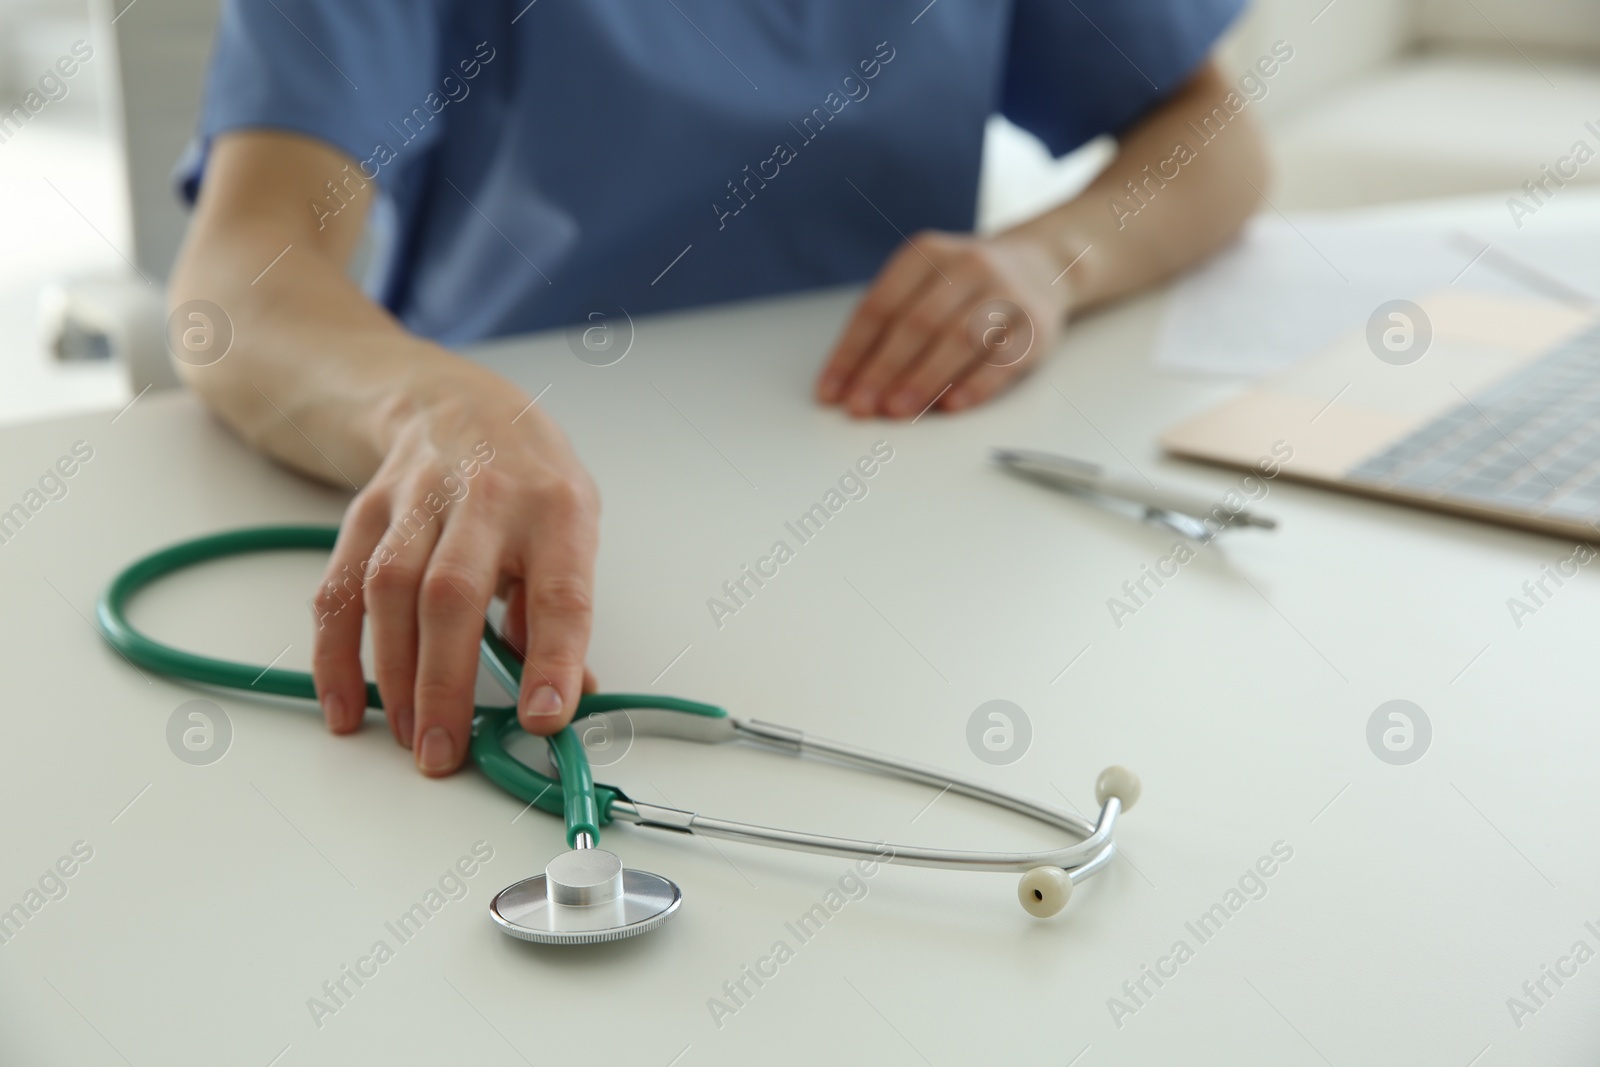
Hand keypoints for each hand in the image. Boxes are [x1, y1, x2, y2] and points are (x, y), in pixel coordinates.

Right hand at [310, 359, 599, 775]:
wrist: (461, 404)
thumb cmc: (529, 482)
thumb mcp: (573, 529)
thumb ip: (558, 610)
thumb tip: (564, 696)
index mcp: (556, 509)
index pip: (559, 592)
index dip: (553, 658)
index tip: (545, 718)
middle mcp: (486, 497)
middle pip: (452, 594)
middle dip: (445, 682)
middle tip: (443, 752)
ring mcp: (417, 499)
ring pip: (389, 590)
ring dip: (392, 673)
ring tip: (404, 735)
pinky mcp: (365, 510)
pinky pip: (339, 588)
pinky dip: (335, 653)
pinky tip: (344, 704)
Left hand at [815, 230, 1071, 417]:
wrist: (1042, 267)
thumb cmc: (965, 287)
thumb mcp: (924, 284)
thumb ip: (889, 325)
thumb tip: (850, 383)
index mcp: (926, 254)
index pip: (879, 307)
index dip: (851, 352)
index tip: (831, 391)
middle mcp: (968, 266)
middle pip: (917, 323)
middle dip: (883, 369)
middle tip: (860, 406)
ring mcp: (1005, 293)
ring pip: (959, 339)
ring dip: (923, 379)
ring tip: (896, 411)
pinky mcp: (1035, 325)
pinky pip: (1002, 358)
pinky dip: (975, 384)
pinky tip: (951, 405)